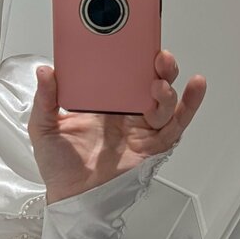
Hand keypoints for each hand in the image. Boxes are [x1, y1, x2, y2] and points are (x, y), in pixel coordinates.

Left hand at [28, 50, 206, 203]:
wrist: (71, 198)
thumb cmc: (59, 166)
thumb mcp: (44, 127)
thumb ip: (45, 100)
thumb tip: (45, 71)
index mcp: (103, 102)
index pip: (123, 73)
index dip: (132, 57)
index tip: (135, 40)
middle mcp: (125, 112)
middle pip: (149, 82)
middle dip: (158, 66)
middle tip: (156, 55)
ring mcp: (140, 128)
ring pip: (164, 100)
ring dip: (168, 86)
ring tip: (160, 80)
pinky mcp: (152, 145)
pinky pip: (175, 124)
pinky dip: (189, 106)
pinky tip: (195, 88)